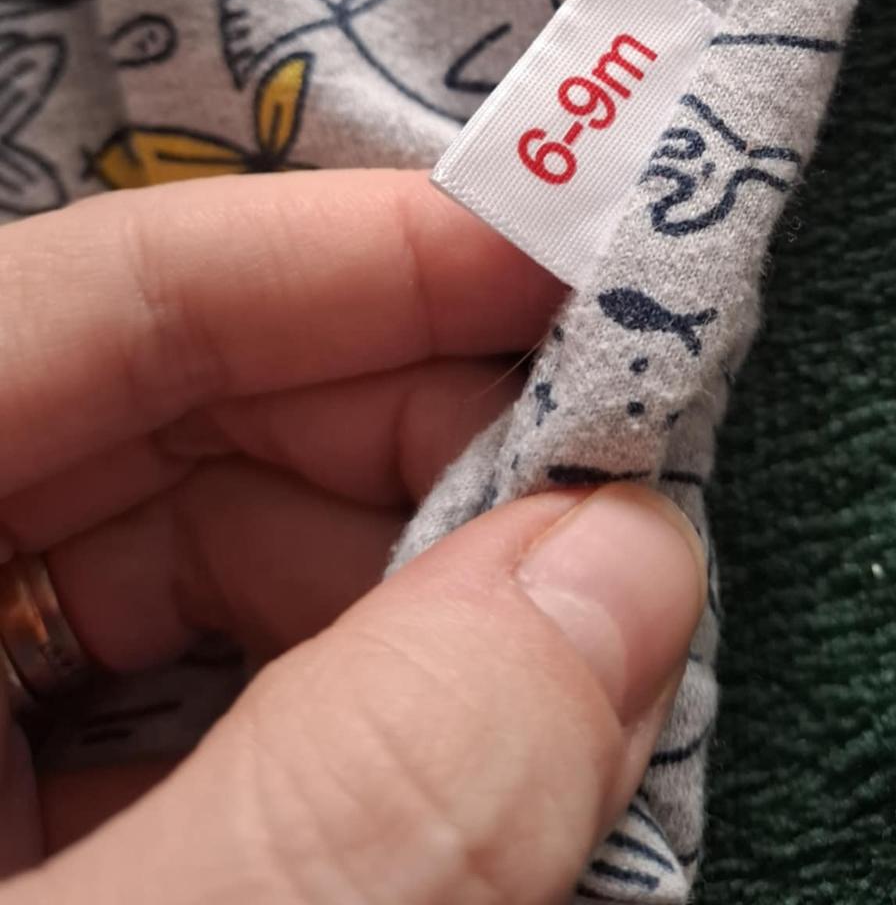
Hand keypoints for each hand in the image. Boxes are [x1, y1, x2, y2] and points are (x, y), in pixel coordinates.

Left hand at [0, 172, 705, 902]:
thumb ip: (365, 772)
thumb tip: (628, 560)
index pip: (96, 296)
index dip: (346, 256)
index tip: (569, 266)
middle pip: (162, 423)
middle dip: (405, 436)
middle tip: (607, 489)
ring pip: (192, 569)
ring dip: (406, 588)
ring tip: (577, 633)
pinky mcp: (13, 851)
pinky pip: (187, 714)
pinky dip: (351, 721)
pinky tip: (476, 750)